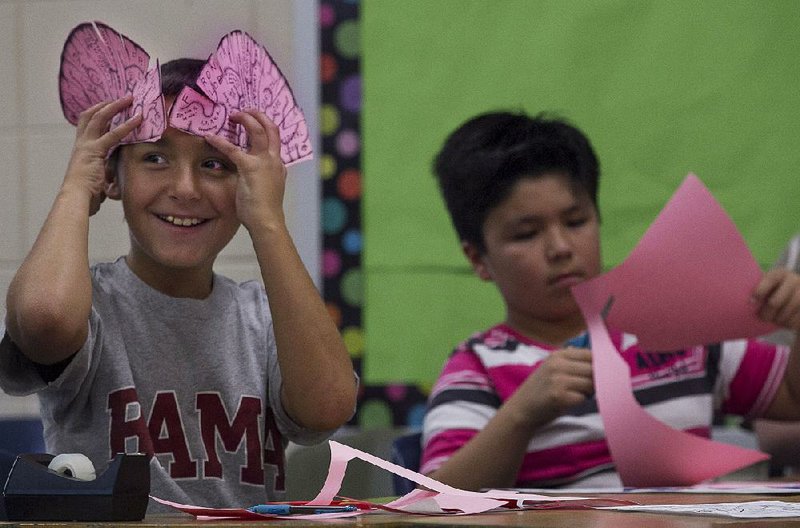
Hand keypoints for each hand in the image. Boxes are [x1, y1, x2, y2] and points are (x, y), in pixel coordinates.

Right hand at [63, 95, 141, 215]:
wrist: (76, 199)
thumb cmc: (86, 194)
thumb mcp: (98, 178)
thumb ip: (107, 173)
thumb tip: (116, 178)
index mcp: (82, 149)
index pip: (88, 124)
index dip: (98, 113)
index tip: (111, 106)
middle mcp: (82, 143)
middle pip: (91, 115)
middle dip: (107, 104)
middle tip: (123, 98)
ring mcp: (86, 145)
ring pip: (100, 118)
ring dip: (115, 106)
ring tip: (129, 98)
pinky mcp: (94, 151)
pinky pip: (112, 134)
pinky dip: (126, 125)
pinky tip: (137, 118)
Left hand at [204, 109, 287, 230]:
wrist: (267, 222)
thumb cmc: (264, 213)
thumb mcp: (265, 191)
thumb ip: (258, 180)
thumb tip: (248, 179)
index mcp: (277, 166)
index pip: (274, 141)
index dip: (264, 129)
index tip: (254, 123)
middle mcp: (274, 161)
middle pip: (271, 128)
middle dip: (258, 116)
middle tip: (246, 111)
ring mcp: (265, 162)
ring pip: (258, 130)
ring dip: (245, 119)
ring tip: (233, 115)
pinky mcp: (251, 168)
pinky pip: (233, 149)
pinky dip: (220, 141)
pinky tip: (209, 137)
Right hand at [506, 346, 593, 429]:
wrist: (522, 408)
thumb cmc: (541, 389)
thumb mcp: (552, 368)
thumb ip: (572, 361)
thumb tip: (598, 356)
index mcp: (558, 355)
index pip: (590, 354)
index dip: (599, 365)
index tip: (601, 374)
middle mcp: (557, 364)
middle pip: (593, 369)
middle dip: (596, 380)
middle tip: (588, 388)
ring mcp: (558, 380)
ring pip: (590, 384)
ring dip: (589, 392)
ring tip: (577, 394)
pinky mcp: (559, 396)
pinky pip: (583, 397)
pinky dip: (581, 401)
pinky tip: (570, 402)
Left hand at [752, 268, 799, 330]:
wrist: (798, 300)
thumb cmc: (775, 292)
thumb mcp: (768, 287)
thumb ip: (759, 290)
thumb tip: (743, 301)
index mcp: (781, 274)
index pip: (770, 280)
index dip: (759, 292)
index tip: (751, 303)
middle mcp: (794, 280)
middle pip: (774, 302)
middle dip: (765, 313)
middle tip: (761, 317)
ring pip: (784, 314)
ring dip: (776, 320)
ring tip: (772, 320)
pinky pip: (794, 321)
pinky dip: (787, 324)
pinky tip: (784, 321)